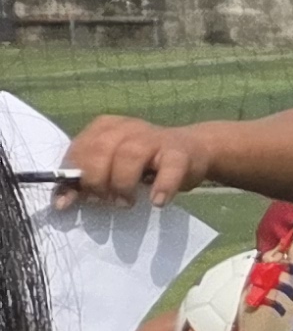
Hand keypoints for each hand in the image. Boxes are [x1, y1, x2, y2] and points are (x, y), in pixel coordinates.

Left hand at [54, 115, 212, 208]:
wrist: (192, 149)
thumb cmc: (144, 163)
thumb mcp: (111, 167)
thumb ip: (87, 180)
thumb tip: (61, 203)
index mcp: (105, 128)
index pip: (79, 149)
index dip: (73, 177)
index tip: (73, 201)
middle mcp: (127, 128)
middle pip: (101, 149)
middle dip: (96, 180)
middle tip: (104, 200)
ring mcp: (154, 138)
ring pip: (130, 155)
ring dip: (123, 184)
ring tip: (126, 202)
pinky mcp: (180, 152)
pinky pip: (170, 168)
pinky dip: (162, 186)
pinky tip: (157, 202)